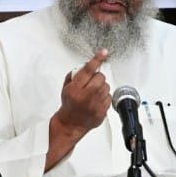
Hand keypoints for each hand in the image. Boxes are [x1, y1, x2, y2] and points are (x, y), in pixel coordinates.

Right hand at [46, 49, 110, 169]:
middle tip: (92, 82)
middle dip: (97, 78)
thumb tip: (88, 66)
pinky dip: (104, 97)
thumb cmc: (69, 104)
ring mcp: (95, 105)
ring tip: (94, 93)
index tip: (103, 53)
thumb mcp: (66, 87)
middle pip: (100, 78)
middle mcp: (86, 96)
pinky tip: (97, 100)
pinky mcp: (102, 112)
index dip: (96, 60)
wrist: (70, 123)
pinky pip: (109, 97)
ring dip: (101, 87)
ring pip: (106, 87)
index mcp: (75, 89)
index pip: (88, 70)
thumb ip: (76, 75)